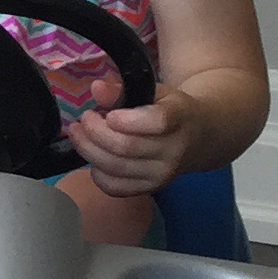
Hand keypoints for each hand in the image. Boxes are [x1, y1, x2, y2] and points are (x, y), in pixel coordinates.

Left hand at [67, 78, 199, 197]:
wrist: (199, 136)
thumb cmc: (169, 109)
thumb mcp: (153, 91)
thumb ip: (123, 89)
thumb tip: (96, 89)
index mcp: (179, 118)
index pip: (156, 122)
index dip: (126, 119)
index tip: (109, 114)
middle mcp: (174, 150)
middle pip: (125, 147)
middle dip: (95, 131)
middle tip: (84, 118)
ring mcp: (162, 174)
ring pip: (115, 167)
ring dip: (88, 149)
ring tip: (78, 133)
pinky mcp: (150, 189)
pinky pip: (114, 187)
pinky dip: (96, 172)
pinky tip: (93, 156)